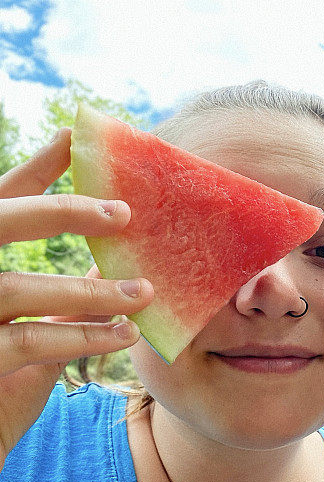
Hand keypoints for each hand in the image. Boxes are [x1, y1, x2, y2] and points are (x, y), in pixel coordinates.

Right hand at [0, 128, 152, 469]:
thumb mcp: (26, 329)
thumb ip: (59, 297)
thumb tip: (115, 268)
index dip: (37, 168)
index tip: (76, 136)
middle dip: (59, 212)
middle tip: (123, 212)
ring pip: (16, 286)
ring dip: (88, 290)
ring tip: (145, 294)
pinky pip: (28, 340)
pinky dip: (82, 335)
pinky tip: (125, 335)